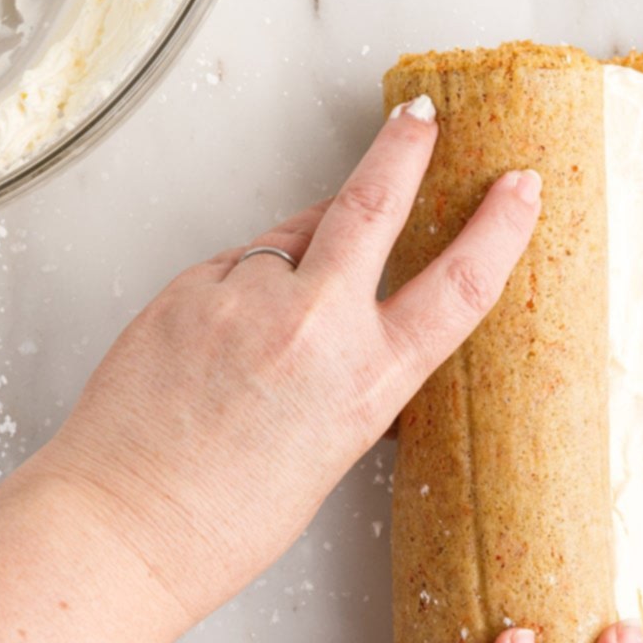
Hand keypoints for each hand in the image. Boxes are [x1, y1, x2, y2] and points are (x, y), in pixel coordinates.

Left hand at [33, 99, 542, 622]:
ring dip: (299, 250)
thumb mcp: (329, 448)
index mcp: (366, 382)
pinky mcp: (189, 288)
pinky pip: (232, 267)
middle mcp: (314, 327)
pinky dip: (239, 286)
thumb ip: (350, 370)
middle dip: (402, 147)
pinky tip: (222, 339)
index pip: (459, 285)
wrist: (123, 526)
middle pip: (371, 201)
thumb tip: (346, 308)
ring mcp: (245, 298)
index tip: (519, 188)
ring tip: (272, 319)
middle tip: (417, 117)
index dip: (499, 228)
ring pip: (290, 239)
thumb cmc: (224, 518)